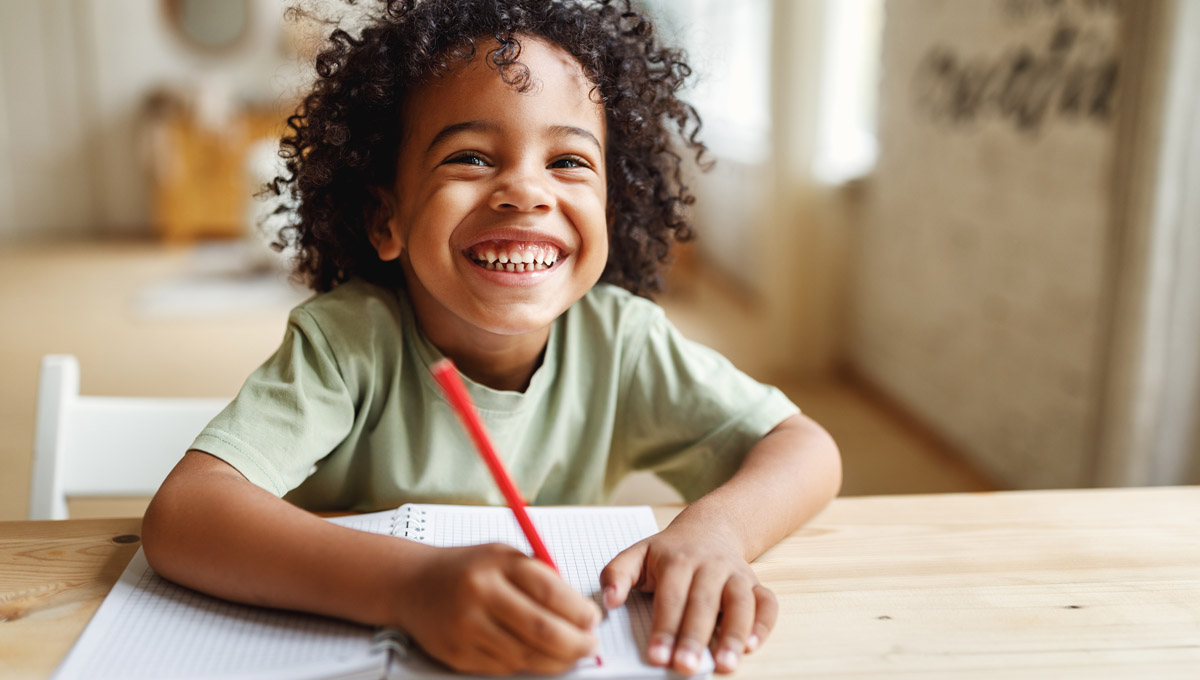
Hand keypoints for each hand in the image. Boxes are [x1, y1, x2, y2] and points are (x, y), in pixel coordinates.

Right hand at [398, 543, 600, 674]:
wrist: (413, 585)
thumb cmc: (469, 569)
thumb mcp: (505, 557)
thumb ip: (541, 578)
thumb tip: (581, 612)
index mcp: (496, 564)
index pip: (550, 591)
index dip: (579, 611)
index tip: (594, 619)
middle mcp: (479, 595)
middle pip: (541, 629)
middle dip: (575, 643)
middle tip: (589, 645)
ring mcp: (466, 627)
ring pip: (525, 655)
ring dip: (556, 660)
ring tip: (571, 654)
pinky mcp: (457, 654)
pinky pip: (503, 667)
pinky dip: (527, 665)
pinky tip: (538, 657)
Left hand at [599, 521, 776, 674]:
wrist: (710, 528)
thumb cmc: (670, 550)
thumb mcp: (638, 553)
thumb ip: (617, 574)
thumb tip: (608, 601)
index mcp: (677, 560)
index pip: (670, 597)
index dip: (664, 628)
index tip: (657, 656)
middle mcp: (710, 566)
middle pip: (704, 603)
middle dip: (695, 637)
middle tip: (686, 666)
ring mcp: (735, 574)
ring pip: (740, 603)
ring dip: (734, 634)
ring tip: (725, 665)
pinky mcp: (755, 584)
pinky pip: (767, 603)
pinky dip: (763, 625)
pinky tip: (751, 646)